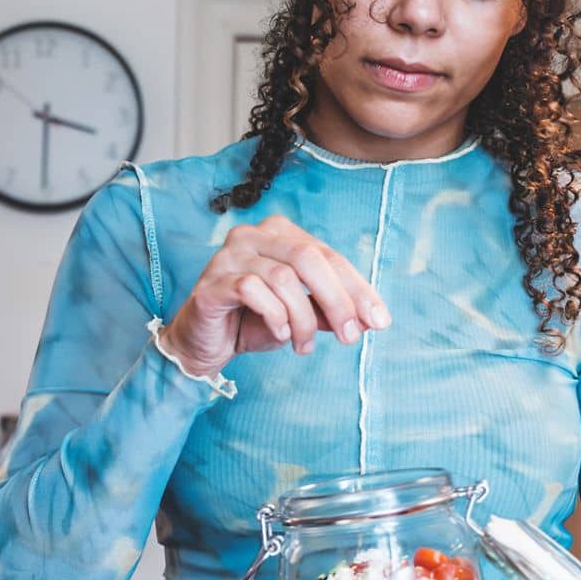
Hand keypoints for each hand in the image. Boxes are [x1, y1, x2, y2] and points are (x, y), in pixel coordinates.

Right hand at [163, 215, 388, 376]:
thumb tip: (368, 319)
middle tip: (351, 337)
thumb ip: (328, 311)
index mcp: (281, 234)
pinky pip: (252, 290)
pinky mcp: (213, 281)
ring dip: (302, 318)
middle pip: (308, 258)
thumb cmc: (251, 322)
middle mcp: (254, 235)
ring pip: (283, 277)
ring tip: (304, 346)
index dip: (357, 289)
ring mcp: (230, 255)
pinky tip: (280, 334)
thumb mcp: (299, 317)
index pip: (328, 255)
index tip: (379, 321)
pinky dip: (274, 315)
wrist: (201, 344)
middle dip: (337, 300)